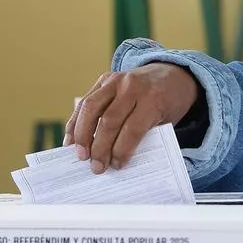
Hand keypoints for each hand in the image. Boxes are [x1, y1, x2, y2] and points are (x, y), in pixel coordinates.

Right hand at [63, 62, 198, 173]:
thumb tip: (116, 160)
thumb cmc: (168, 104)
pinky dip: (76, 121)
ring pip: (91, 108)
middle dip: (100, 147)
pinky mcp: (104, 79)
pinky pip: (85, 101)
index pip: (133, 129)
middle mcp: (132, 87)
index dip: (122, 150)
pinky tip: (72, 139)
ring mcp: (116, 80)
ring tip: (81, 155)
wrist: (170, 74)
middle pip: (109, 120)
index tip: (116, 166)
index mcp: (153, 99)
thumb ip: (144, 135)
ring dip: (82, 134)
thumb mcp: (165, 119)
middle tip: (96, 167)